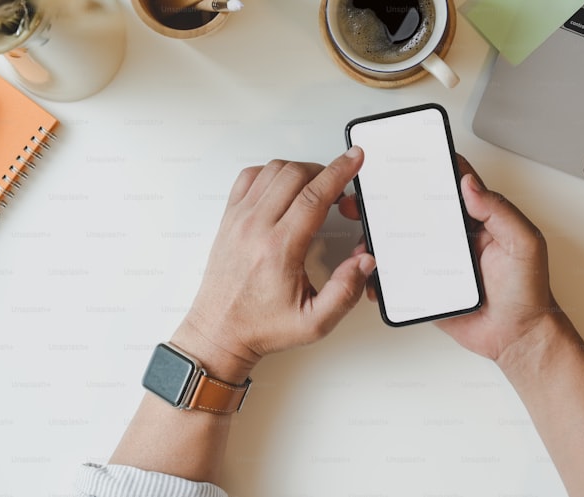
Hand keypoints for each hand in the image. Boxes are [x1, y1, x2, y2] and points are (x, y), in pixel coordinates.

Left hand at [175, 147, 374, 381]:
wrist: (220, 331)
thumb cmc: (262, 326)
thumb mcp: (315, 322)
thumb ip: (346, 291)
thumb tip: (364, 261)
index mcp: (279, 248)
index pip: (314, 195)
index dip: (339, 172)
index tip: (354, 158)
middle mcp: (255, 227)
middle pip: (295, 174)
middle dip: (324, 172)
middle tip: (339, 191)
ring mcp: (238, 219)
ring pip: (272, 170)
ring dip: (299, 171)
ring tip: (315, 191)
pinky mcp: (228, 218)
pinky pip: (249, 177)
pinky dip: (272, 174)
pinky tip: (284, 190)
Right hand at [339, 155, 558, 363]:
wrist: (517, 337)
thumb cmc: (527, 291)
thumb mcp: (523, 244)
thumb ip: (499, 212)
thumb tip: (470, 184)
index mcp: (477, 219)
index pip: (450, 184)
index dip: (429, 168)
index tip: (405, 159)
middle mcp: (454, 236)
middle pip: (416, 210)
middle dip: (389, 201)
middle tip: (366, 198)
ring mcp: (438, 260)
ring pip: (401, 241)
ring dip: (380, 237)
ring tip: (364, 237)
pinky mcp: (426, 285)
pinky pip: (399, 275)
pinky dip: (382, 274)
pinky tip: (373, 272)